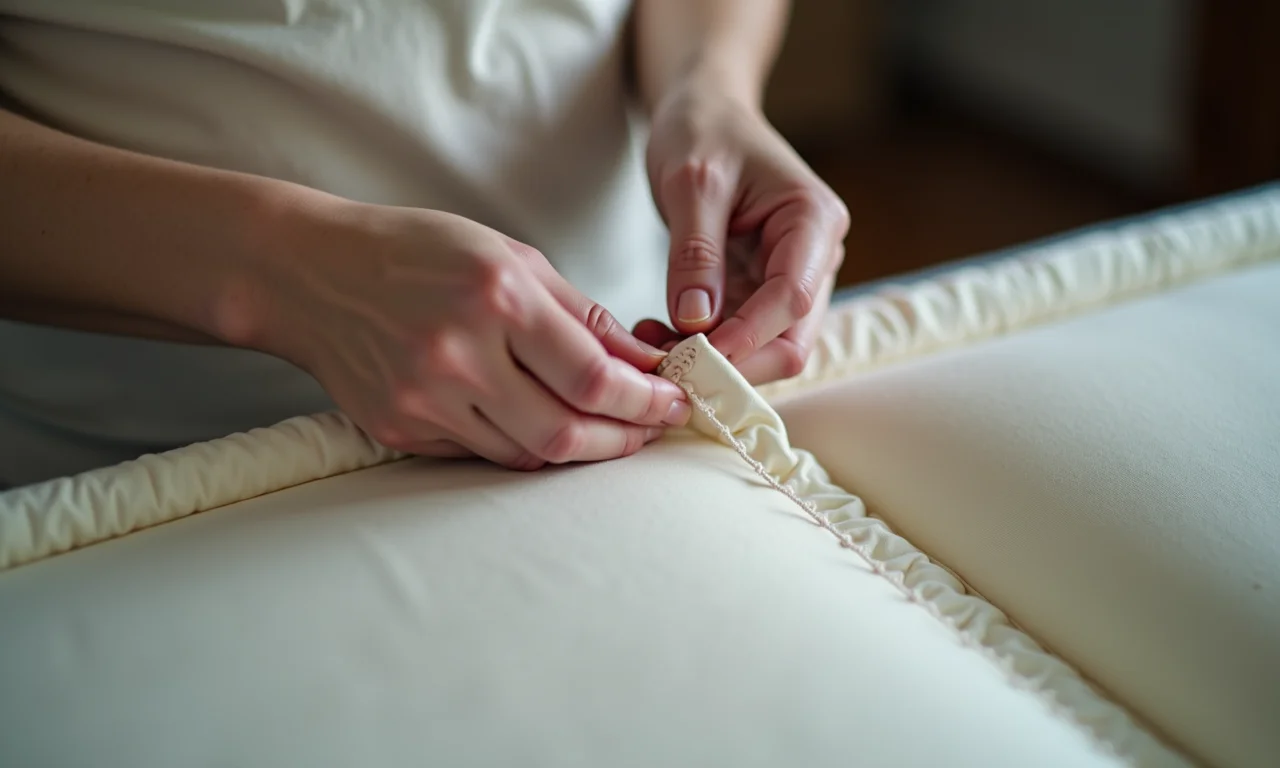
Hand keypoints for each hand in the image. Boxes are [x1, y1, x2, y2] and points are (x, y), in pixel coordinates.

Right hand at [252, 200, 690, 469]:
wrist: (310, 273)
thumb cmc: (416, 251)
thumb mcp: (508, 255)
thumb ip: (580, 311)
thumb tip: (642, 360)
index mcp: (496, 297)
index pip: (592, 375)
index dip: (644, 400)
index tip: (672, 402)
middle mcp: (459, 354)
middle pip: (565, 433)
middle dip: (623, 439)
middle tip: (649, 429)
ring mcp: (425, 399)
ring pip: (526, 455)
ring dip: (578, 449)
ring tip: (607, 430)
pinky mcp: (401, 430)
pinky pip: (482, 455)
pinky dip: (523, 447)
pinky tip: (543, 425)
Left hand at [638, 82, 848, 382]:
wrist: (705, 113)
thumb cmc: (703, 130)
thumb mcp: (691, 182)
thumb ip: (695, 252)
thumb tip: (696, 322)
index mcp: (814, 221)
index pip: (793, 299)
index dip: (747, 336)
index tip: (692, 356)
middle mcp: (816, 258)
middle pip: (791, 341)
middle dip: (733, 362)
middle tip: (666, 365)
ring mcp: (790, 280)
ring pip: (765, 349)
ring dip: (713, 361)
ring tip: (651, 346)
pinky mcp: (760, 293)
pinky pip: (740, 338)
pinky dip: (702, 348)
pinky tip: (658, 336)